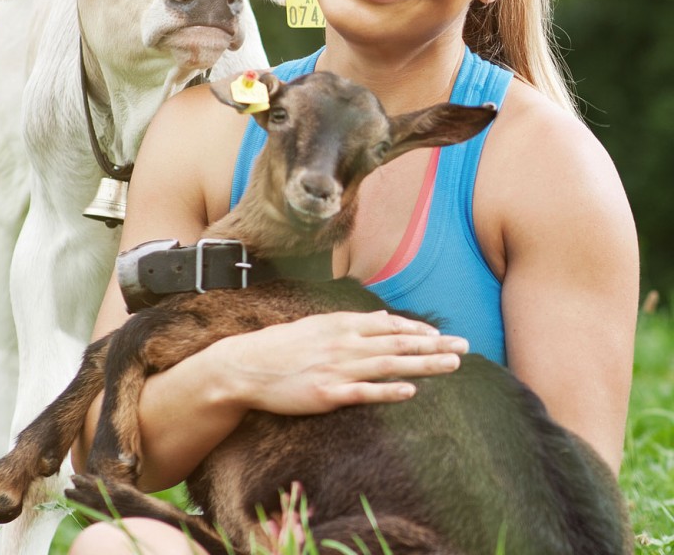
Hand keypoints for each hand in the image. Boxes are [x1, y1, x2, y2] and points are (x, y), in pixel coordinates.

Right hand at [207, 310, 468, 415]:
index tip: (441, 334)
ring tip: (452, 364)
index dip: (418, 329)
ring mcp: (337, 368)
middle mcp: (344, 343)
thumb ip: (352, 323)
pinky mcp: (327, 393)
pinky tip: (411, 391)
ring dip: (423, 363)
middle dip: (434, 344)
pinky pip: (363, 392)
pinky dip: (388, 391)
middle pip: (398, 343)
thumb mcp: (318, 324)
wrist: (247, 366)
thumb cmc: (282, 345)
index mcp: (341, 324)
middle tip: (465, 345)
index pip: (389, 325)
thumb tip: (384, 319)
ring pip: (389, 364)